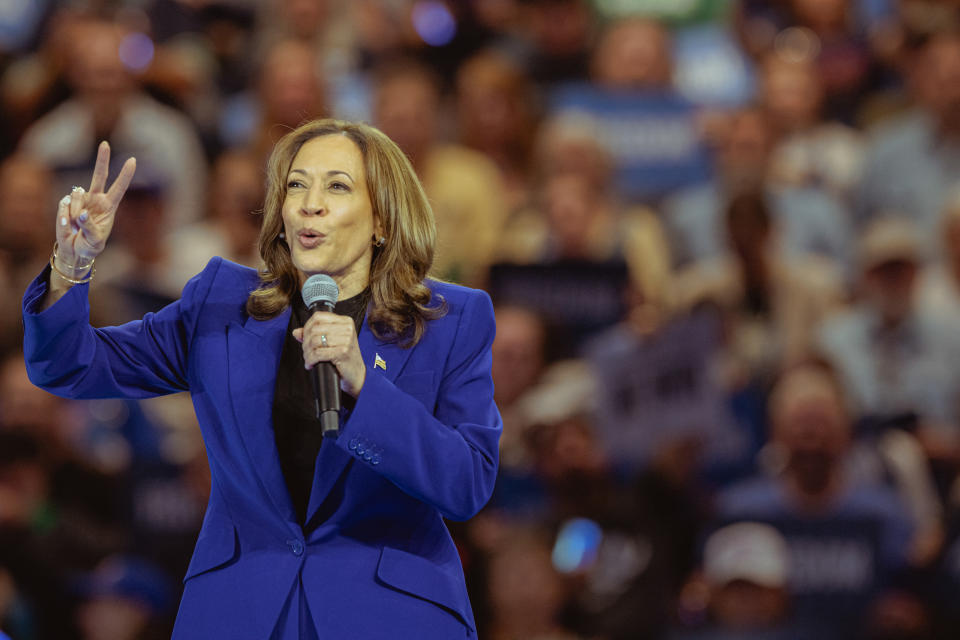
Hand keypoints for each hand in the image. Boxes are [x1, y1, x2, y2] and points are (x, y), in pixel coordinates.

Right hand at [56, 141, 135, 266]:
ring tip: (77, 226)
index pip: (119, 188)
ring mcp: (80, 200)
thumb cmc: (90, 246)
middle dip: (102, 159)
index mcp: (109, 206)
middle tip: (105, 143)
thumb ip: (90, 227)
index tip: (133, 160)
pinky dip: (65, 217)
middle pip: (99, 175)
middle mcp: (96, 199)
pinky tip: (68, 225)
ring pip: (76, 196)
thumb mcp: (95, 241)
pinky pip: (64, 205)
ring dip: (75, 213)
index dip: (125, 175)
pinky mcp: (66, 203)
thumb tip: (82, 213)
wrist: (74, 250)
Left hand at [293, 312, 365, 395]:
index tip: (305, 337)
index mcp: (345, 321)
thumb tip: (296, 332)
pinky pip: (318, 354)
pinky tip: (311, 364)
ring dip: (307, 353)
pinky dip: (311, 360)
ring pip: (314, 342)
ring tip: (309, 359)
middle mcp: (347, 328)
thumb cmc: (344, 357)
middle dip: (306, 342)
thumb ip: (314, 334)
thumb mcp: (331, 341)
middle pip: (314, 329)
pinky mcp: (343, 352)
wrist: (356, 373)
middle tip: (307, 352)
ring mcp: (346, 340)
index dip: (307, 327)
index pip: (318, 317)